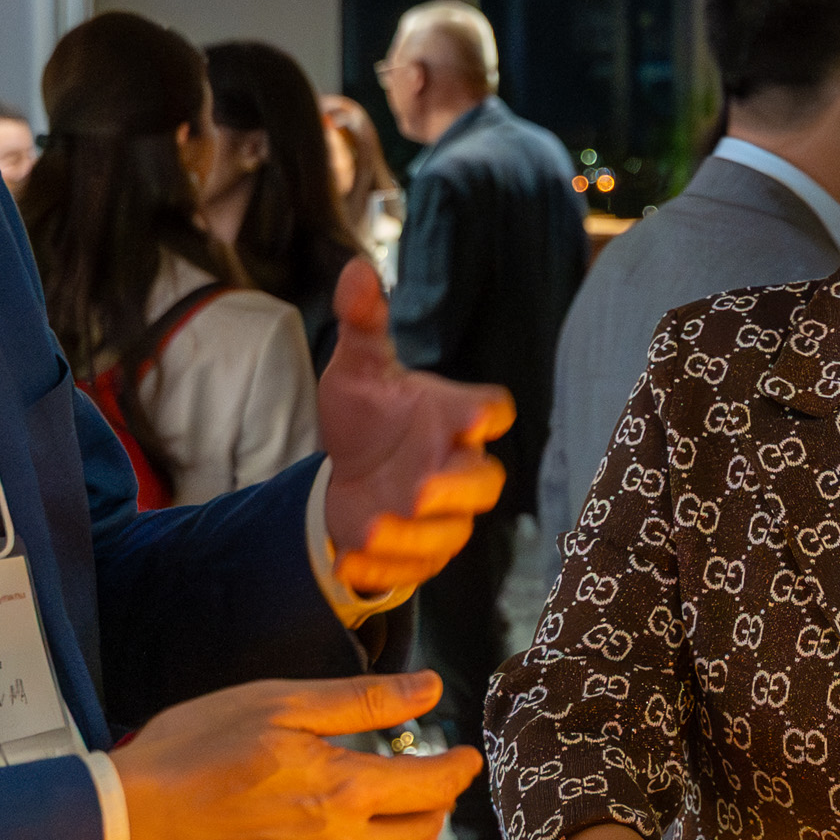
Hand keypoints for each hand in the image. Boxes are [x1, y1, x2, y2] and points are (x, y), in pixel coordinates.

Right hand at [111, 671, 478, 839]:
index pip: (435, 786)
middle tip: (419, 779)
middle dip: (432, 803)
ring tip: (372, 809)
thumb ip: (362, 701)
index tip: (464, 756)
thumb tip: (428, 690)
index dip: (459, 767)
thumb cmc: (189, 758)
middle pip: (423, 835)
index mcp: (342, 791)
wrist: (123, 830)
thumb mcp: (278, 705)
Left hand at [316, 259, 509, 600]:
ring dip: (409, 534)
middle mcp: (457, 468)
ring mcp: (445, 517)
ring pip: (448, 534)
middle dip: (456, 487)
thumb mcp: (356, 370)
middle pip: (486, 482)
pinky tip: (348, 554)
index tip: (470, 417)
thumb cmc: (365, 419)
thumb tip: (357, 269)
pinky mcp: (423, 554)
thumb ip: (364, 324)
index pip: (492, 410)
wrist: (348, 475)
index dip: (486, 414)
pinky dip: (381, 566)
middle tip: (418, 486)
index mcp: (451, 417)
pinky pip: (414, 569)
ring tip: (365, 524)